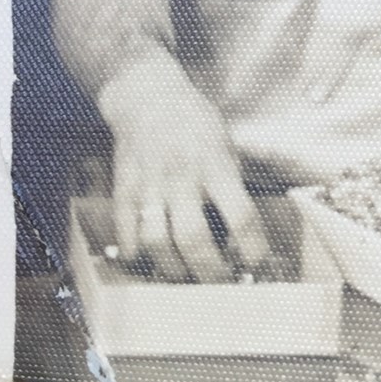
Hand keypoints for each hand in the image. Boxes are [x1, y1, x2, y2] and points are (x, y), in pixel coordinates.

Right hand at [100, 52, 271, 281]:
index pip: (241, 215)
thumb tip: (243, 232)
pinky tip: (146, 258)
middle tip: (219, 284)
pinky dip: (135, 253)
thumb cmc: (195, 122)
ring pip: (156, 242)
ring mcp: (150, 186)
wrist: (148, 97)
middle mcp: (183, 178)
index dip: (252, 248)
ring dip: (172, 268)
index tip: (256, 264)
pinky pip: (125, 233)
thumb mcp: (227, 145)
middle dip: (209, 271)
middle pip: (194, 238)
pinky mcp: (123, 190)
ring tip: (183, 275)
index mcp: (216, 165)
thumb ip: (232, 184)